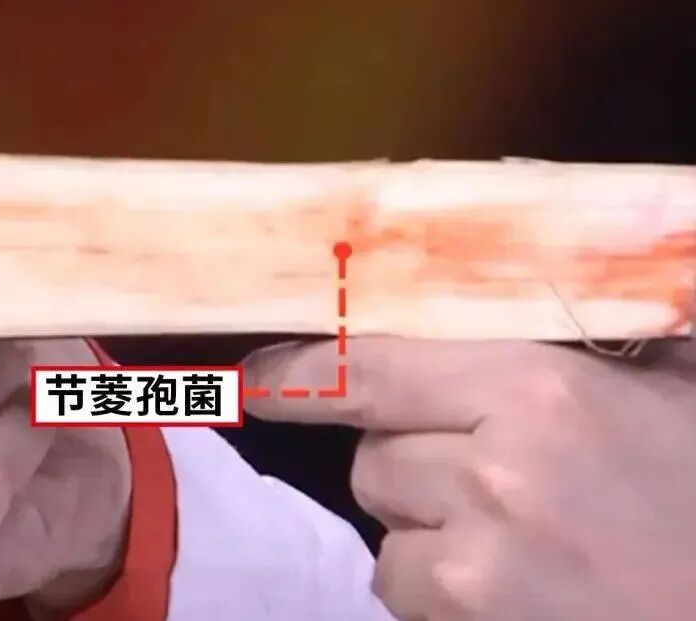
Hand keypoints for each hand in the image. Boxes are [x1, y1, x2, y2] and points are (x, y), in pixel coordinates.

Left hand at [243, 334, 695, 620]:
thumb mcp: (666, 387)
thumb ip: (581, 332)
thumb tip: (505, 265)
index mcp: (537, 393)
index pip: (369, 371)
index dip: (302, 374)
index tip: (256, 380)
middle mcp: (492, 473)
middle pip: (373, 456)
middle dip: (411, 458)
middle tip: (490, 473)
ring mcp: (476, 562)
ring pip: (384, 527)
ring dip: (425, 526)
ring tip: (514, 535)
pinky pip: (402, 587)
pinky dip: (436, 586)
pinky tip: (512, 584)